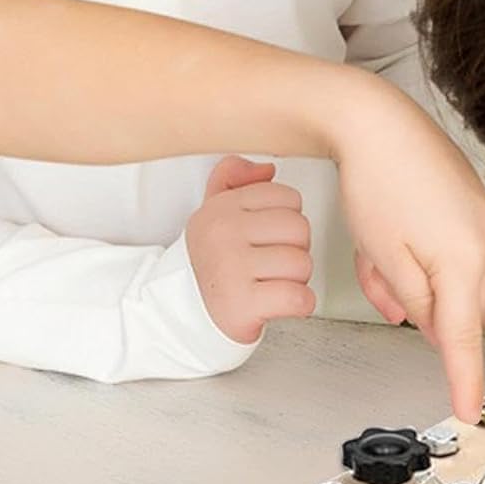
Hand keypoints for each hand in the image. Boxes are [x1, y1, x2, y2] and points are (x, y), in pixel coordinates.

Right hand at [184, 157, 315, 344]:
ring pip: (302, 264)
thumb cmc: (210, 264)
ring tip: (271, 284)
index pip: (287, 198)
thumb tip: (267, 169)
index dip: (286, 222)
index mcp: (220, 208)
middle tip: (272, 266)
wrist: (182, 314)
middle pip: (299, 228)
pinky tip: (279, 304)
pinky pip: (298, 298)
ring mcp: (231, 268)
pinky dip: (299, 305)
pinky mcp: (242, 304)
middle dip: (295, 250)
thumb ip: (233, 179)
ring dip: (296, 280)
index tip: (268, 238)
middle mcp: (222, 234)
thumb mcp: (212, 213)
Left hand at [332, 94, 484, 420]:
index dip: (465, 379)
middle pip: (461, 312)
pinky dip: (441, 269)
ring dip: (429, 289)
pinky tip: (411, 248)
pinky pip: (473, 265)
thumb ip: (414, 303)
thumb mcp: (384, 258)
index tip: (470, 411)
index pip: (464, 338)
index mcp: (466, 261)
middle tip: (382, 279)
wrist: (380, 124)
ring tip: (389, 258)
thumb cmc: (376, 182)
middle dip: (420, 308)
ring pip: (467, 291)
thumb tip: (432, 327)